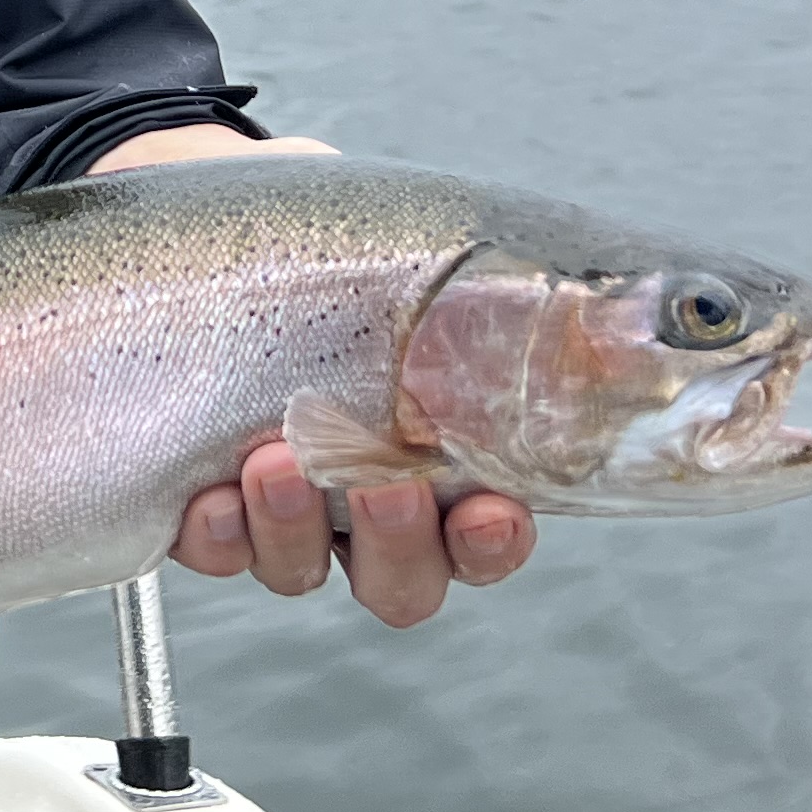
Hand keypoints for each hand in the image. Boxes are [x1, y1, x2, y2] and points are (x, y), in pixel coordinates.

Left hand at [96, 132, 537, 625]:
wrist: (222, 230)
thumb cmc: (334, 254)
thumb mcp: (413, 259)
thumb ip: (493, 293)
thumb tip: (606, 331)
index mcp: (434, 462)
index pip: (482, 539)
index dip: (491, 543)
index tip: (490, 513)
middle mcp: (361, 509)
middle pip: (400, 581)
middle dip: (398, 544)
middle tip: (385, 489)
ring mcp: (282, 515)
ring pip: (301, 570)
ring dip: (295, 531)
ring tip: (276, 462)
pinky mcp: (205, 508)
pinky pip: (214, 551)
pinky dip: (218, 536)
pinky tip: (211, 498)